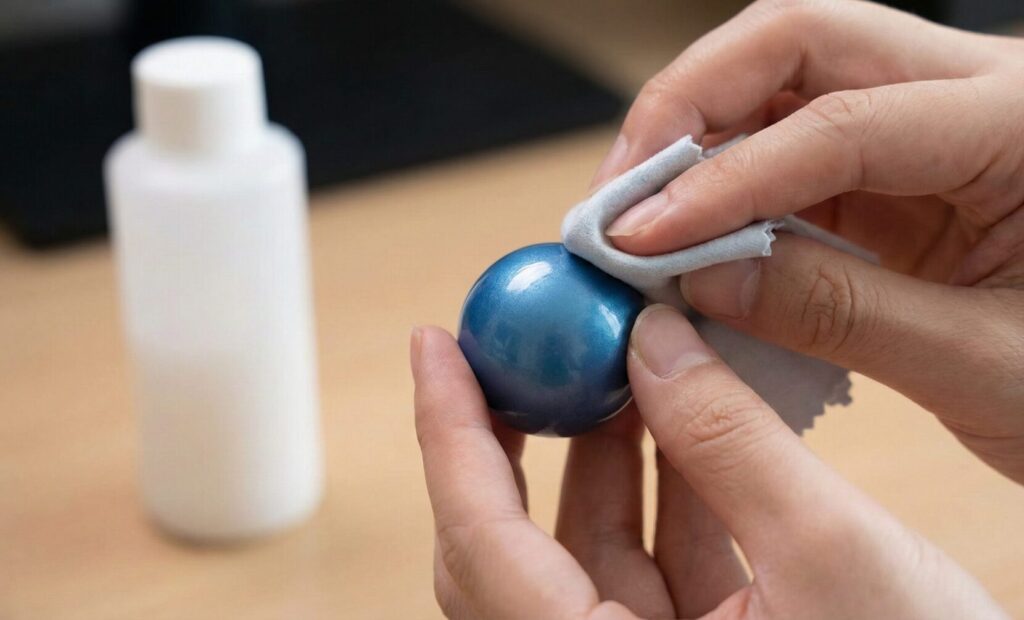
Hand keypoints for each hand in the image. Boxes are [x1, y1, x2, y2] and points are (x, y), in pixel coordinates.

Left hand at [411, 310, 1004, 618]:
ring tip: (617, 358)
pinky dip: (663, 485)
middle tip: (520, 345)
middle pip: (508, 547)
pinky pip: (652, 560)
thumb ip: (730, 441)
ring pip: (586, 547)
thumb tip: (651, 341)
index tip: (434, 345)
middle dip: (515, 437)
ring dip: (600, 449)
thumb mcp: (831, 555)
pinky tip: (683, 416)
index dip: (449, 435)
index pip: (481, 545)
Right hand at [592, 0, 1023, 482]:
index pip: (839, 123)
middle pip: (796, 37)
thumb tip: (698, 277)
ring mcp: (931, 118)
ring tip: (637, 213)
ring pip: (782, 78)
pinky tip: (690, 232)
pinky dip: (728, 182)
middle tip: (619, 190)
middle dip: (689, 106)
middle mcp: (973, 89)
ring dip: (696, 138)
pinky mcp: (900, 163)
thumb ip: (837, 314)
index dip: (722, 179)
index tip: (637, 238)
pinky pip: (790, 143)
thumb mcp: (986, 365)